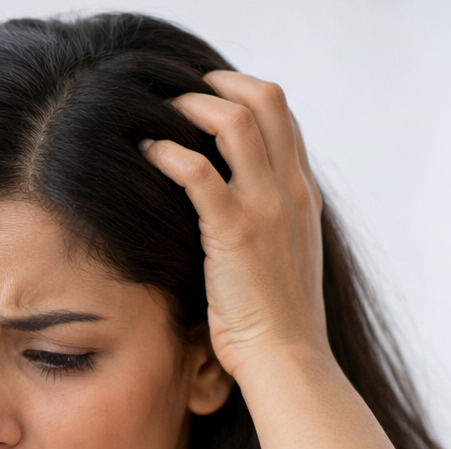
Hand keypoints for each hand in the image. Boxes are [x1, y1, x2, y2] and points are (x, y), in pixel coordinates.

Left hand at [141, 70, 327, 379]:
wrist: (287, 360)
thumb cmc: (277, 326)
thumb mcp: (283, 265)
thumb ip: (267, 230)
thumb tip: (230, 217)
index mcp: (303, 198)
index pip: (284, 119)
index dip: (245, 96)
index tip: (210, 100)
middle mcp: (290, 193)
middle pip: (266, 101)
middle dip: (220, 85)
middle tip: (181, 95)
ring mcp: (266, 209)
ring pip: (234, 122)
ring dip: (191, 109)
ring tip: (159, 117)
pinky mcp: (234, 233)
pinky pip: (199, 171)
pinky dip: (168, 152)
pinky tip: (147, 154)